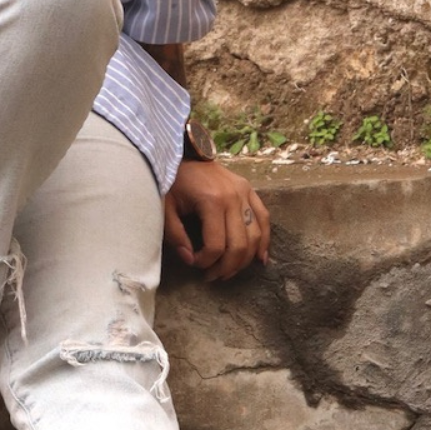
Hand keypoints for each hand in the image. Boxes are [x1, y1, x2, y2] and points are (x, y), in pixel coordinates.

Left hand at [165, 156, 269, 281]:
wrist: (184, 153)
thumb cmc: (173, 181)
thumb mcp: (166, 208)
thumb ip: (175, 236)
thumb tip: (190, 259)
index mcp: (211, 201)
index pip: (216, 245)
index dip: (205, 262)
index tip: (194, 263)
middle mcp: (233, 197)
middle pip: (239, 245)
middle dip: (226, 267)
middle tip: (213, 276)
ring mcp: (244, 193)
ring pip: (255, 236)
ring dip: (245, 260)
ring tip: (229, 271)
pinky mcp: (249, 190)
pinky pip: (264, 218)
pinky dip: (265, 241)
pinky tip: (260, 259)